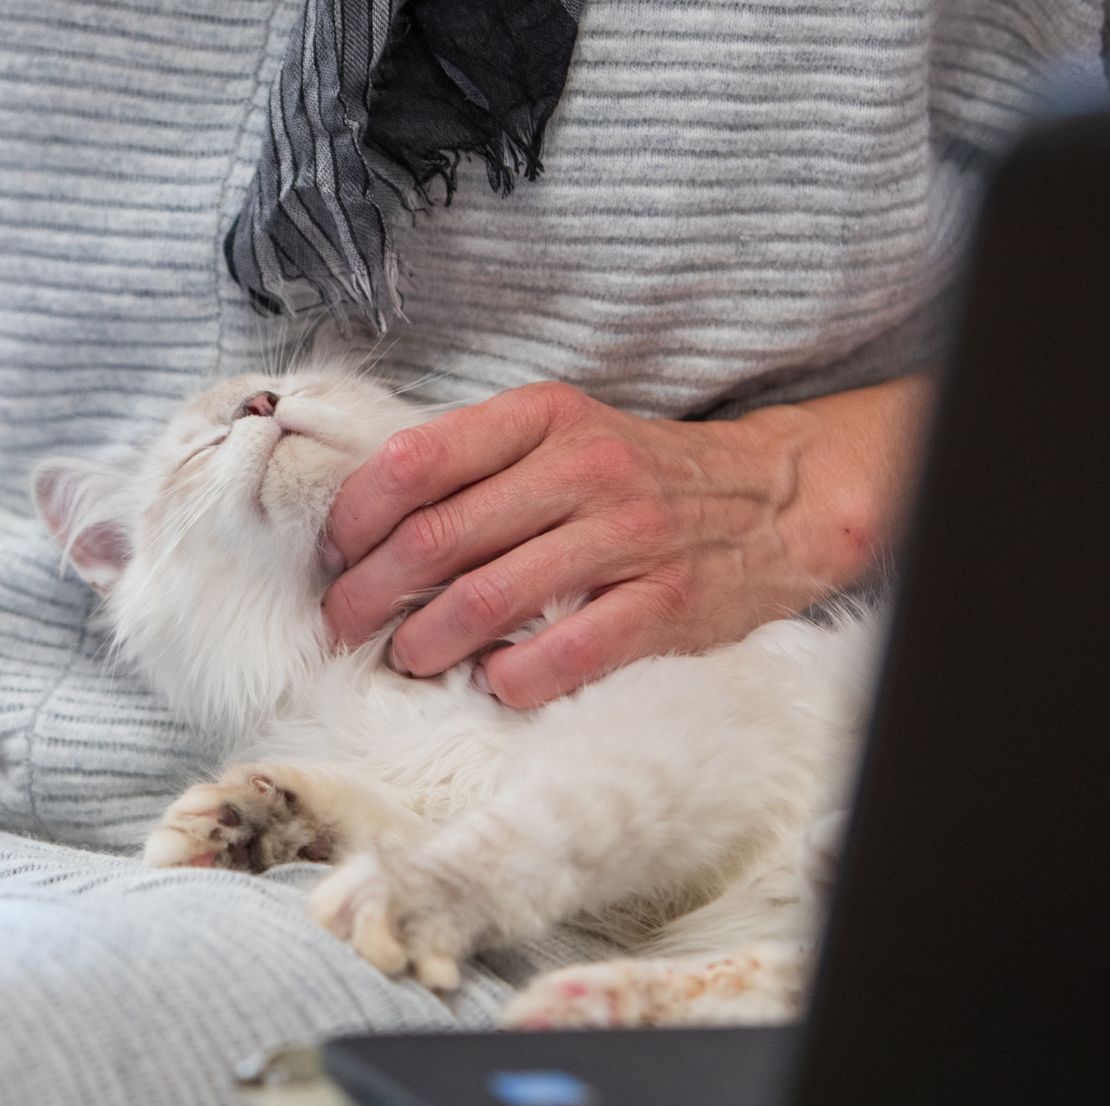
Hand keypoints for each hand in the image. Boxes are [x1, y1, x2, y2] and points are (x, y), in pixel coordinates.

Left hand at [320, 376, 929, 706]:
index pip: (415, 461)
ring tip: (408, 661)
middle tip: (345, 627)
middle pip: (436, 539)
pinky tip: (493, 683)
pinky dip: (511, 679)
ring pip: (487, 600)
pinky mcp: (665, 603)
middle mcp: (583, 468)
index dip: (355, 518)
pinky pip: (564, 654)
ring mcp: (628, 536)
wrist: (774, 499)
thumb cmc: (641, 475)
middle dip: (370, 594)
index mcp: (545, 417)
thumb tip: (368, 525)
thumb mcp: (564, 434)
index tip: (335, 556)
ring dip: (426, 644)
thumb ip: (479, 463)